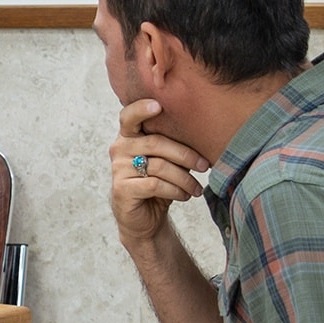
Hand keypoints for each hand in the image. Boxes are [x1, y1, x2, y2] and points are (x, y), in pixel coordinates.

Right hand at [110, 99, 210, 253]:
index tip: (158, 105)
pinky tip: (185, 196)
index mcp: (129, 136)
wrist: (144, 217)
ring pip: (159, 166)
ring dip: (184, 178)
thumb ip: (171, 143)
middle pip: (156, 143)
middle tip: (205, 166)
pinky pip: (155, 185)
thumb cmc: (158, 182)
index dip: (141, 109)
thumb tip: (203, 131)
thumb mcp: (165, 160)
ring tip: (197, 188)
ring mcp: (118, 169)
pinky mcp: (122, 190)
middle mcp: (119, 149)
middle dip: (186, 155)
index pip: (129, 116)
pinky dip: (175, 191)